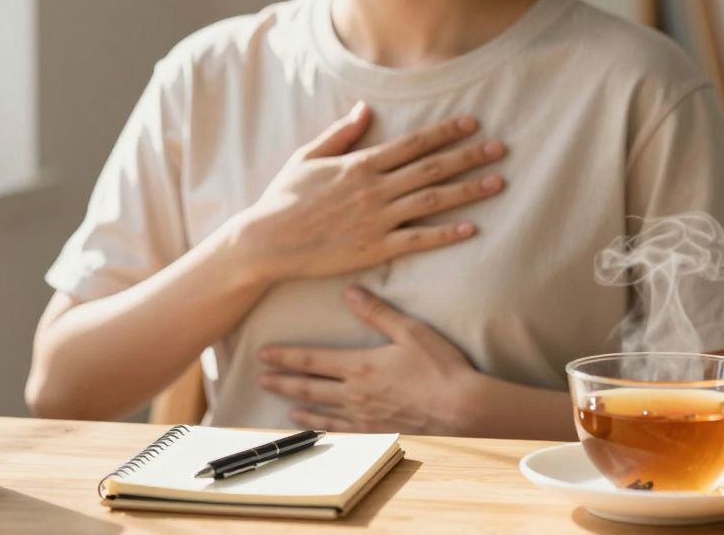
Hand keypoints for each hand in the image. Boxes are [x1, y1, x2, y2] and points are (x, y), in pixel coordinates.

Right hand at [232, 102, 506, 284]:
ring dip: (468, 190)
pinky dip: (446, 233)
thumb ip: (340, 133)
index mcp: (360, 163)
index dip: (446, 132)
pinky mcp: (375, 248)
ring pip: (432, 200)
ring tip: (497, 182)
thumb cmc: (284, 197)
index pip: (413, 143)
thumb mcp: (307, 156)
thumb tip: (364, 109)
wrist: (268, 240)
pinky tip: (470, 228)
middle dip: (470, 156)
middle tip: (501, 149)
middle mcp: (375, 188)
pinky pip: (418, 239)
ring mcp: (377, 219)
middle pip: (432, 168)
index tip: (473, 123)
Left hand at [257, 285, 487, 435]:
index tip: (263, 354)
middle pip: (309, 387)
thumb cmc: (440, 368)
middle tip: (260, 378)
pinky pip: (342, 432)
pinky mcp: (377, 433)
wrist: (463, 409)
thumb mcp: (409, 331)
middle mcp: (355, 393)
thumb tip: (350, 291)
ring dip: (298, 406)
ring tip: (282, 403)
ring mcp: (364, 417)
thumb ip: (377, 312)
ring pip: (321, 412)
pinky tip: (315, 428)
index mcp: (359, 365)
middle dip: (283, 381)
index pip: (312, 359)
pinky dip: (322, 429)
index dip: (285, 356)